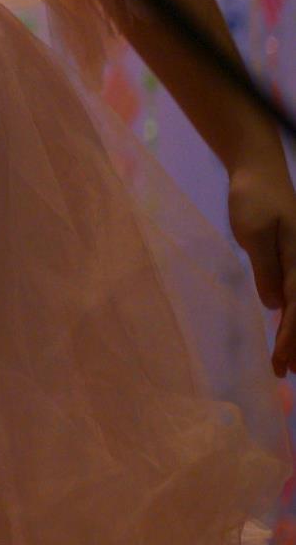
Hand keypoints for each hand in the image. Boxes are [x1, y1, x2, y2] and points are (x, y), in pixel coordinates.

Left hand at [225, 155, 293, 377]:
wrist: (258, 171)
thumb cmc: (253, 198)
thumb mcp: (253, 231)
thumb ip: (266, 267)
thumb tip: (277, 305)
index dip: (293, 335)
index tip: (283, 359)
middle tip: (287, 373)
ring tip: (288, 364)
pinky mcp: (293, 260)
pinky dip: (293, 317)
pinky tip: (287, 334)